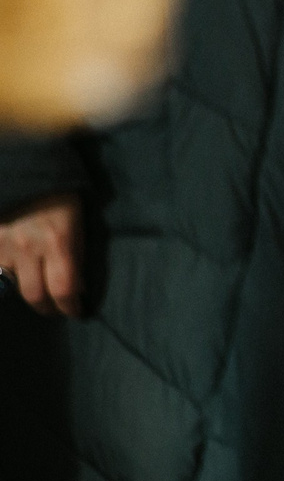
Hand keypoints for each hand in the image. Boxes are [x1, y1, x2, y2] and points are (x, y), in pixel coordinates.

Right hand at [0, 194, 81, 316]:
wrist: (25, 168)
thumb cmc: (59, 192)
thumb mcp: (77, 219)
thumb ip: (76, 252)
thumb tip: (77, 285)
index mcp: (59, 241)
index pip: (64, 289)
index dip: (70, 307)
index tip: (76, 312)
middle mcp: (29, 249)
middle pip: (35, 295)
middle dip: (48, 307)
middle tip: (55, 308)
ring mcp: (4, 247)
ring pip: (12, 285)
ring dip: (25, 291)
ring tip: (36, 292)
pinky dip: (4, 277)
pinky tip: (12, 275)